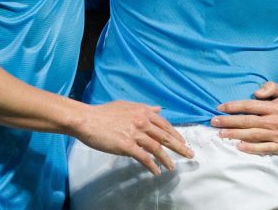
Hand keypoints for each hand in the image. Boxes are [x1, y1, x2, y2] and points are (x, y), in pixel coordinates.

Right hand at [74, 101, 192, 175]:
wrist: (87, 120)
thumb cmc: (104, 113)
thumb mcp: (127, 106)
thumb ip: (144, 108)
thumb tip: (159, 109)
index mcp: (143, 111)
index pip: (164, 124)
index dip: (175, 134)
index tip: (183, 142)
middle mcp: (142, 121)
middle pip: (165, 136)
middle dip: (179, 146)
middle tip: (190, 154)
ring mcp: (135, 133)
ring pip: (157, 147)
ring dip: (166, 159)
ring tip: (173, 167)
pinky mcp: (126, 145)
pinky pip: (143, 157)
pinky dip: (152, 165)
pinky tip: (156, 171)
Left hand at [211, 82, 277, 155]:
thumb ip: (270, 87)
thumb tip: (256, 92)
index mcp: (273, 107)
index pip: (250, 106)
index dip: (234, 106)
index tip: (220, 108)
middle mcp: (273, 121)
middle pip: (247, 121)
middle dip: (229, 121)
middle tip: (213, 122)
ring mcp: (275, 135)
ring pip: (252, 135)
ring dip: (234, 134)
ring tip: (220, 133)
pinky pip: (262, 148)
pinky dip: (250, 148)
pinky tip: (238, 146)